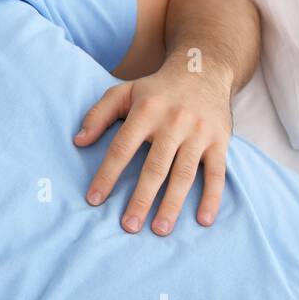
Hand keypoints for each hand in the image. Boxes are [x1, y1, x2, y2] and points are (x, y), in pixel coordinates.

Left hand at [73, 61, 232, 233]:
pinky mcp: (220, 140)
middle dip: (141, 198)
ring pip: (184, 174)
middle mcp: (173, 122)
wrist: (203, 69)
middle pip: (155, 167)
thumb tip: (78, 141)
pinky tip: (203, 220)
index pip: (122, 148)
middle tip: (128, 226)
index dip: (107, 174)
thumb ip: (98, 115)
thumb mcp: (124, 92)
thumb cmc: (157, 89)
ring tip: (160, 230)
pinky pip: (216, 173)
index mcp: (146, 111)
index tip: (94, 199)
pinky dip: (212, 197)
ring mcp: (198, 133)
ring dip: (172, 204)